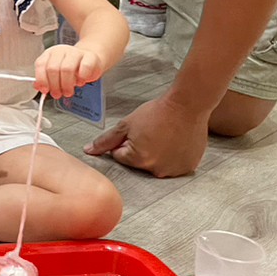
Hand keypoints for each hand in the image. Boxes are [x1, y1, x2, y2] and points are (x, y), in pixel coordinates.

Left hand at [35, 44, 105, 99]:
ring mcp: (76, 52)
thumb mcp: (56, 73)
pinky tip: (80, 82)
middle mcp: (61, 51)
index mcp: (50, 54)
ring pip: (67, 69)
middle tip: (58, 94)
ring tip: (68, 92)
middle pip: (53, 68)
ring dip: (66, 85)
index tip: (45, 90)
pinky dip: (81, 79)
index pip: (41, 64)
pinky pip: (84, 68)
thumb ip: (45, 79)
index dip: (42, 79)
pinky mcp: (90, 57)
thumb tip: (38, 87)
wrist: (90, 59)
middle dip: (54, 85)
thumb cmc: (72, 67)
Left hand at [85, 94, 209, 176]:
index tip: (138, 131)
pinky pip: (174, 165)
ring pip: (157, 165)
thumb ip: (105, 140)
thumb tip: (88, 151)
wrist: (187, 105)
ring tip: (165, 136)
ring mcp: (174, 170)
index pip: (121, 156)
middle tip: (153, 132)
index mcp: (138, 160)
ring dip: (158, 155)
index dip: (126, 142)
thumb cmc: (157, 112)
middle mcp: (156, 170)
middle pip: (139, 164)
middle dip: (141, 150)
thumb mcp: (126, 124)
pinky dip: (173, 157)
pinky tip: (176, 142)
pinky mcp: (188, 167)